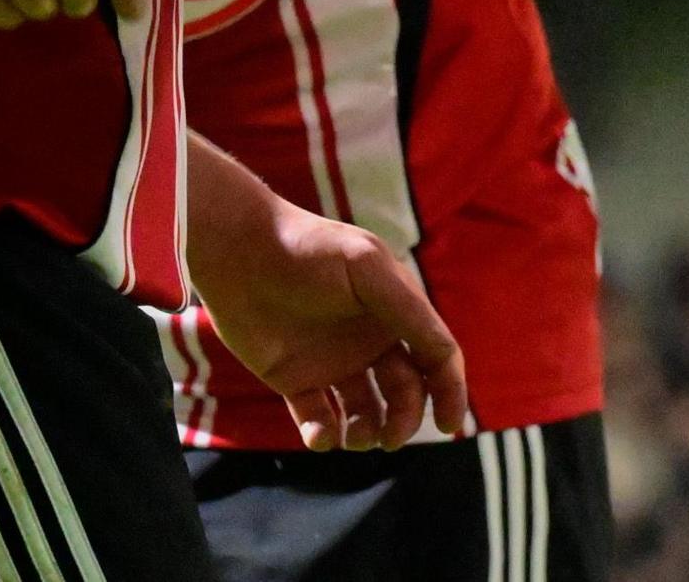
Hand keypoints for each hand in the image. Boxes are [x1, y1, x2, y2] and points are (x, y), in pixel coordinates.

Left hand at [191, 179, 470, 451]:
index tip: (449, 426)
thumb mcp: (368, 268)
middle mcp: (369, 340)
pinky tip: (320, 434)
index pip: (435, 358)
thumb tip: (445, 357)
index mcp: (394, 312)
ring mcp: (332, 361)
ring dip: (367, 433)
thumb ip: (410, 311)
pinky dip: (323, 435)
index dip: (450, 392)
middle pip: (405, 393)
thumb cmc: (308, 251)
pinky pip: (318, 419)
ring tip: (355, 438)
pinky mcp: (295, 378)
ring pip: (365, 413)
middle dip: (405, 420)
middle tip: (390, 437)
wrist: (239, 250)